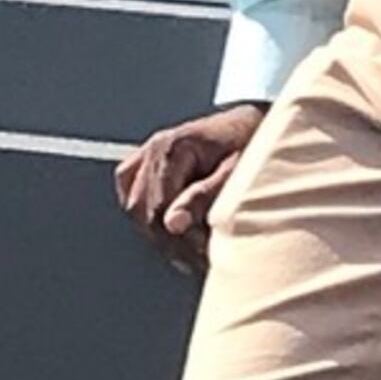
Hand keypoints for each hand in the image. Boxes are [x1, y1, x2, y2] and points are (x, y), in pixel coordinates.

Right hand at [115, 101, 267, 263]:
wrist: (248, 124)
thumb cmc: (248, 144)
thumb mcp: (234, 173)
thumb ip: (203, 197)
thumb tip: (172, 224)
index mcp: (172, 147)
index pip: (158, 206)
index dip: (178, 236)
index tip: (203, 251)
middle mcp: (151, 149)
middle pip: (140, 209)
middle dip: (168, 238)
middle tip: (200, 255)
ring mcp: (144, 156)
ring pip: (133, 207)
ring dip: (159, 231)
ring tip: (192, 246)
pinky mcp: (143, 165)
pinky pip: (132, 197)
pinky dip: (150, 216)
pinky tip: (176, 227)